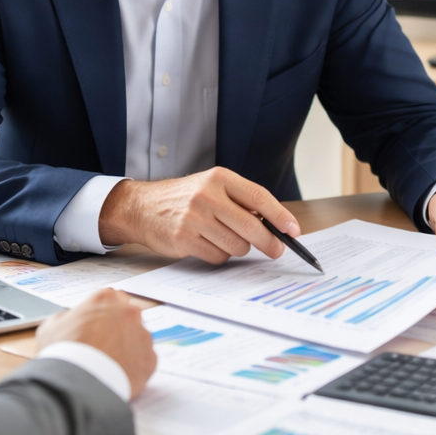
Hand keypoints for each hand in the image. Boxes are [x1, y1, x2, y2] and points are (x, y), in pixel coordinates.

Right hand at [36, 288, 156, 397]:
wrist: (76, 384)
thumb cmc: (62, 353)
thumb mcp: (51, 327)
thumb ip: (67, 317)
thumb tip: (72, 319)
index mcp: (105, 299)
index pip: (111, 299)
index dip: (103, 314)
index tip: (97, 326)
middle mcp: (129, 312)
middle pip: (128, 316)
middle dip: (118, 328)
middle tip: (103, 346)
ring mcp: (143, 335)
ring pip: (138, 338)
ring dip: (128, 347)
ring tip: (109, 364)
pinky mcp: (150, 358)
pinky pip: (145, 360)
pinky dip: (135, 367)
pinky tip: (119, 374)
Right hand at [98, 167, 301, 264]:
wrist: (142, 207)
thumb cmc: (184, 198)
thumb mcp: (212, 187)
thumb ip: (240, 200)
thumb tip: (275, 224)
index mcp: (220, 178)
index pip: (259, 197)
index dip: (280, 216)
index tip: (294, 230)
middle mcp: (207, 195)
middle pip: (252, 226)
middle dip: (270, 242)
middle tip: (277, 250)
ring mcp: (195, 218)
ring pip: (237, 245)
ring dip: (239, 248)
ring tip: (225, 238)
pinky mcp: (184, 239)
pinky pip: (218, 256)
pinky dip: (220, 255)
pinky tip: (208, 244)